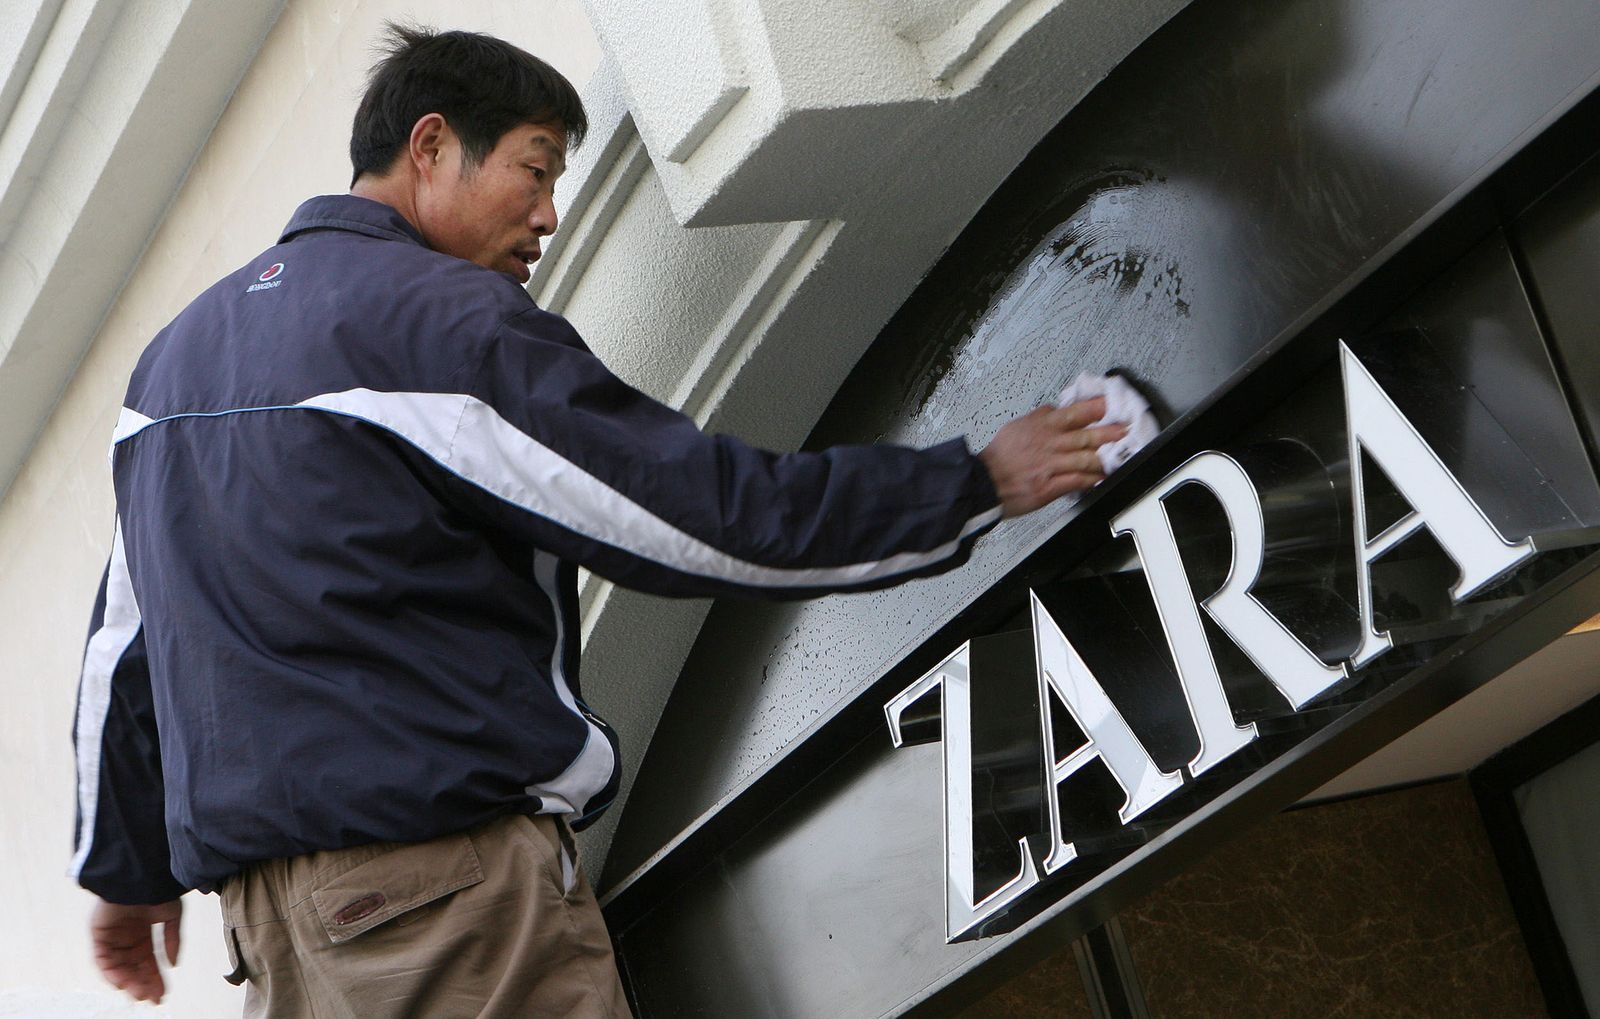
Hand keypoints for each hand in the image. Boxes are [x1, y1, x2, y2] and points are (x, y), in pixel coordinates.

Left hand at [90, 897, 181, 1003]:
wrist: (140, 875)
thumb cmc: (157, 889)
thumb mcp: (172, 915)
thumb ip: (172, 940)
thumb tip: (174, 964)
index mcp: (144, 933)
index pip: (149, 961)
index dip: (155, 978)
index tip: (162, 994)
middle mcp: (128, 938)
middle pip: (134, 968)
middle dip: (143, 984)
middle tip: (152, 999)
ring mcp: (113, 937)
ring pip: (119, 967)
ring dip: (129, 982)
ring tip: (139, 993)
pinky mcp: (99, 935)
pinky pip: (102, 960)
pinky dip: (110, 973)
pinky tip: (122, 984)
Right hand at [979, 397, 1126, 517]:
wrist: (983, 483)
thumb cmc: (999, 457)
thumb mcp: (1017, 427)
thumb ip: (1039, 417)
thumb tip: (1057, 409)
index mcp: (1041, 428)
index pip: (1074, 413)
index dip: (1095, 408)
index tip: (1111, 403)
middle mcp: (1048, 445)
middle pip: (1085, 436)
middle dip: (1110, 433)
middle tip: (1126, 429)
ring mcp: (1050, 467)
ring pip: (1085, 460)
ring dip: (1105, 457)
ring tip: (1120, 455)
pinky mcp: (1049, 487)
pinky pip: (1076, 482)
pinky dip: (1091, 480)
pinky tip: (1102, 477)